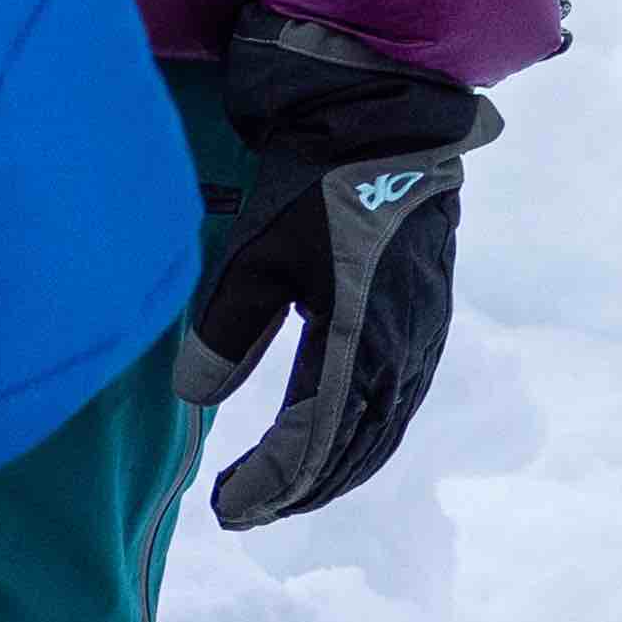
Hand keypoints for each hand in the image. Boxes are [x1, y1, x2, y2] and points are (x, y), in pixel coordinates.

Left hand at [169, 19, 499, 530]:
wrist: (382, 111)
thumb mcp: (257, 251)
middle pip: (357, 447)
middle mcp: (406, 344)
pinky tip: (334, 439)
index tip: (228, 510)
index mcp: (365, 335)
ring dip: (335, 467)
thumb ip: (225, 329)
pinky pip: (398, 398)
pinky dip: (362, 433)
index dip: (273, 481)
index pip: (317, 437)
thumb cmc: (313, 176)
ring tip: (283, 490)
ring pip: (382, 427)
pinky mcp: (426, 313)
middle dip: (302, 488)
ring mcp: (424, 330)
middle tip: (247, 511)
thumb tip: (195, 398)